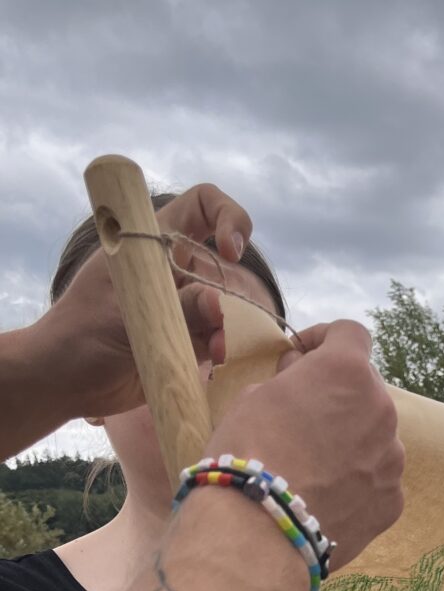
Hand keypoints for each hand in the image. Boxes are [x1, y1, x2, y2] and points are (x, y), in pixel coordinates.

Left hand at [31, 184, 253, 421]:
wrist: (66, 384)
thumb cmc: (79, 336)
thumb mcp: (123, 316)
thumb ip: (175, 309)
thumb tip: (217, 304)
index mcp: (151, 243)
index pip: (201, 206)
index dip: (226, 217)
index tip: (229, 250)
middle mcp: (172, 270)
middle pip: (221, 266)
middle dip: (231, 294)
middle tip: (218, 328)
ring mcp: (182, 306)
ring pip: (226, 306)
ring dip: (228, 329)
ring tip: (215, 354)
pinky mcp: (188, 340)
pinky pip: (220, 338)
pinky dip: (224, 349)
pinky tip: (212, 364)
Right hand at [206, 320, 404, 569]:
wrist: (258, 532)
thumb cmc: (246, 454)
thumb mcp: (253, 396)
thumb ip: (290, 379)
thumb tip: (302, 375)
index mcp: (347, 372)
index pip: (350, 333)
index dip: (324, 340)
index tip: (303, 357)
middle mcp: (382, 409)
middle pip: (365, 389)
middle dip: (337, 396)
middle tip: (302, 418)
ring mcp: (393, 458)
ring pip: (374, 437)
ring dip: (350, 441)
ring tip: (312, 467)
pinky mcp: (393, 500)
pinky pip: (376, 480)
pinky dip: (356, 482)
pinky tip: (324, 498)